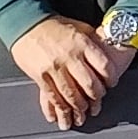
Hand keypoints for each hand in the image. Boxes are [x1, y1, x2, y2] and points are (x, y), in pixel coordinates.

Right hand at [8, 17, 129, 129]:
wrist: (26, 23)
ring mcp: (54, 68)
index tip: (111, 84)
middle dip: (96, 96)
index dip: (110, 78)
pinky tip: (63, 115)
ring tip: (83, 114)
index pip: (103, 66)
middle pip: (89, 84)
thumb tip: (110, 51)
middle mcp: (69, 57)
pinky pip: (52, 96)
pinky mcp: (40, 76)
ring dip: (79, 107)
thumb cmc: (55, 26)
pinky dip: (59, 108)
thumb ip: (94, 41)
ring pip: (71, 94)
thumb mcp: (80, 27)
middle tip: (98, 101)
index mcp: (82, 44)